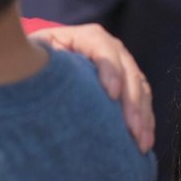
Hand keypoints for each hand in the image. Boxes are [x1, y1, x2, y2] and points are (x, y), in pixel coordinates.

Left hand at [29, 22, 153, 151]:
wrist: (42, 65)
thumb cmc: (35, 60)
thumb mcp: (37, 55)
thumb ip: (44, 59)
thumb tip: (50, 74)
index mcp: (86, 37)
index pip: (103, 49)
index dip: (110, 70)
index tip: (111, 94)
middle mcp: (110, 48)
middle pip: (128, 72)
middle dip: (131, 102)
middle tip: (131, 128)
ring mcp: (122, 66)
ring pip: (140, 90)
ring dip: (143, 117)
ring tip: (140, 142)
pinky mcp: (128, 85)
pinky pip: (143, 103)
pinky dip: (145, 122)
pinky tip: (144, 143)